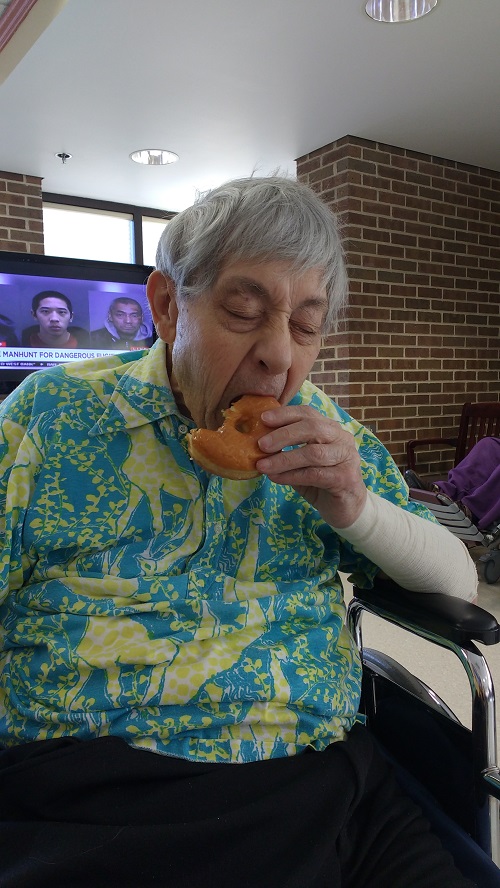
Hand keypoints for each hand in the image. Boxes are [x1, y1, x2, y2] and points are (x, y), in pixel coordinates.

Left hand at [256, 404, 366, 528]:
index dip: (285, 414)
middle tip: (261, 444)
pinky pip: (315, 474)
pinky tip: (276, 478)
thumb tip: (256, 444)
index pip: (308, 413)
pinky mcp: (346, 478)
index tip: (263, 419)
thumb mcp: (301, 462)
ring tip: (263, 465)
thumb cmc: (321, 481)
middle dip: (283, 435)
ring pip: (313, 453)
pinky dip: (292, 476)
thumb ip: (286, 450)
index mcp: (331, 428)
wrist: (346, 508)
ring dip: (284, 459)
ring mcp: (347, 457)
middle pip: (312, 428)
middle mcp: (342, 438)